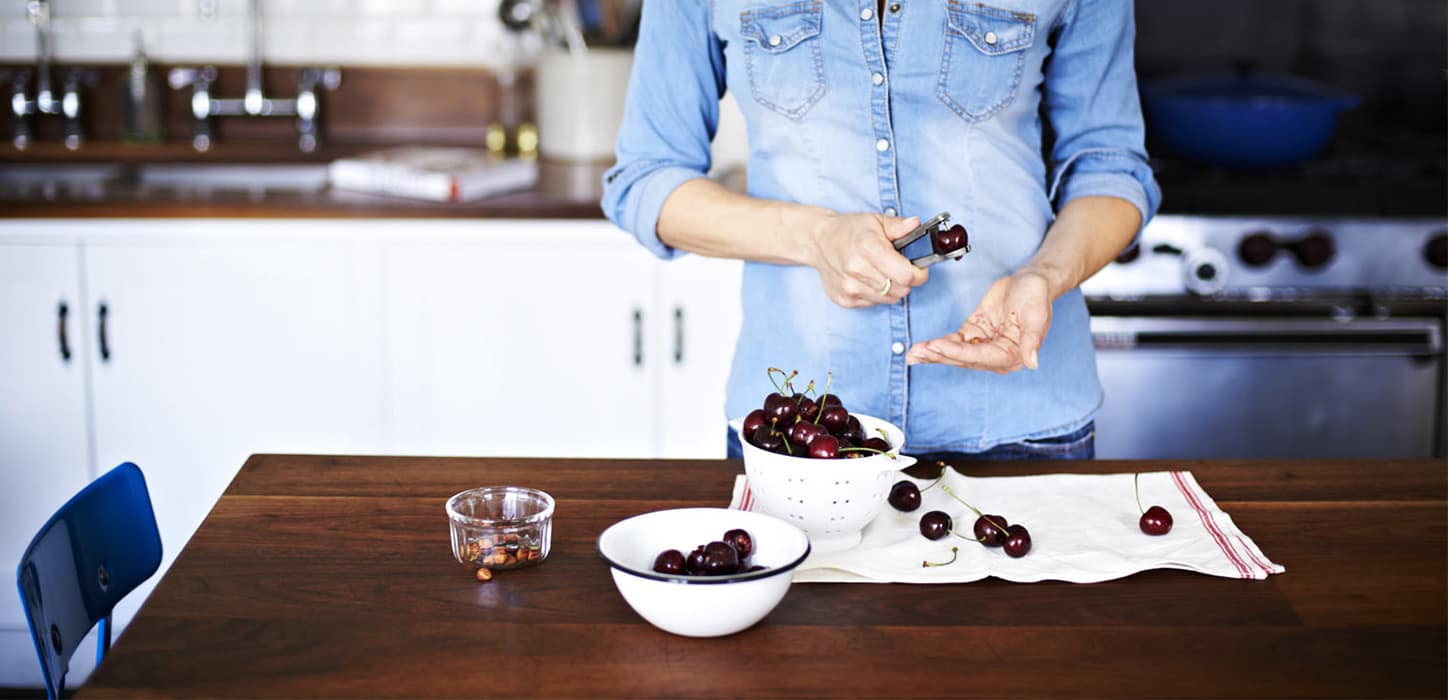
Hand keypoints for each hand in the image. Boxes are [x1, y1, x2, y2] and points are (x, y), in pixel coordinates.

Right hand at [807, 213, 929, 307]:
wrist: (818, 242)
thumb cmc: (849, 230)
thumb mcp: (876, 220)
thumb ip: (898, 225)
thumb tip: (915, 225)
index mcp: (867, 247)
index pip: (906, 276)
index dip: (918, 273)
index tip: (916, 267)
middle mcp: (857, 269)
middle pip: (901, 290)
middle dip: (906, 280)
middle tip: (898, 267)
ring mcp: (849, 287)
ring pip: (890, 299)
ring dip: (892, 288)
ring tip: (882, 272)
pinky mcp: (845, 299)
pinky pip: (874, 303)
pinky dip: (877, 294)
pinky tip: (868, 279)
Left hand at [905, 271, 1052, 372]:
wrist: (1030, 281)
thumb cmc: (1036, 296)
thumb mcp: (1037, 314)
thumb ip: (1032, 339)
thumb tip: (1032, 362)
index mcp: (1013, 355)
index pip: (980, 357)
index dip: (957, 353)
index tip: (937, 347)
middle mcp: (996, 356)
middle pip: (963, 358)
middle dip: (940, 356)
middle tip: (918, 353)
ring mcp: (983, 346)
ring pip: (955, 353)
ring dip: (934, 354)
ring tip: (913, 355)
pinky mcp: (973, 335)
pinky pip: (952, 342)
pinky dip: (936, 346)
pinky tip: (920, 350)